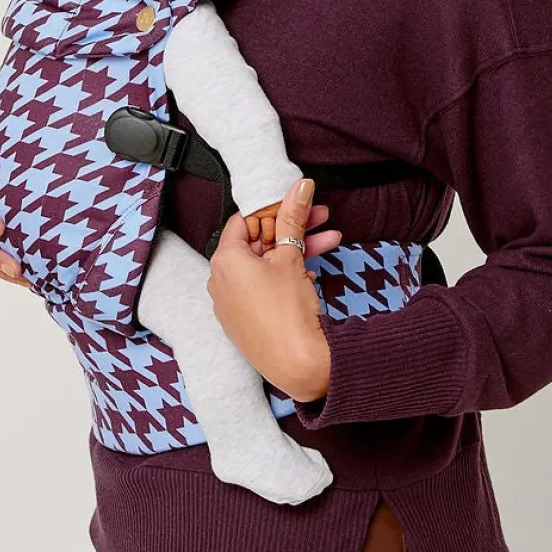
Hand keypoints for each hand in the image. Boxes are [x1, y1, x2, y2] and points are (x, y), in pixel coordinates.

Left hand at [206, 177, 338, 401]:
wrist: (297, 365)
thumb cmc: (287, 311)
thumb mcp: (291, 255)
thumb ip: (293, 217)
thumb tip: (301, 186)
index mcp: (224, 260)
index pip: (245, 220)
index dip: (274, 209)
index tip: (298, 204)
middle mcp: (220, 281)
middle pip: (257, 242)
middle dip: (292, 228)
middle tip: (320, 217)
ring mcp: (232, 304)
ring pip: (265, 265)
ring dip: (296, 250)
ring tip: (330, 241)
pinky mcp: (245, 321)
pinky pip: (263, 288)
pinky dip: (286, 276)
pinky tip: (312, 271)